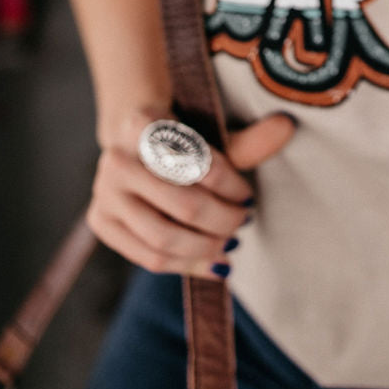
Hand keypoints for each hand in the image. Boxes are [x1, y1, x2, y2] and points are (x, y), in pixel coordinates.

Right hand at [88, 108, 294, 276]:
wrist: (134, 147)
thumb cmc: (182, 143)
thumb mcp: (212, 136)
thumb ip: (248, 140)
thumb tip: (287, 126)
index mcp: (140, 123)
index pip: (196, 161)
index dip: (231, 184)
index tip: (249, 195)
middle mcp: (115, 159)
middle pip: (183, 204)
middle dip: (223, 219)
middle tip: (245, 220)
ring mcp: (103, 194)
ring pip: (165, 237)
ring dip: (207, 247)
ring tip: (232, 243)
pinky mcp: (101, 223)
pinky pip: (149, 257)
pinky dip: (187, 266)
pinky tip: (214, 263)